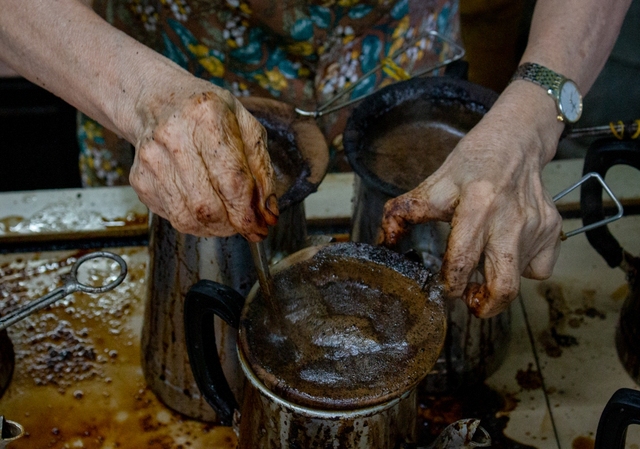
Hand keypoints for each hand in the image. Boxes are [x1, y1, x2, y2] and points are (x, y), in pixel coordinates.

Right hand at [130, 76, 277, 240]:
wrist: (158, 100)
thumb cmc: (208, 114)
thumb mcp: (246, 127)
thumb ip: (262, 169)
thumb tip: (268, 213)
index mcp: (207, 117)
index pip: (232, 181)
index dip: (249, 213)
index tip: (261, 227)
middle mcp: (173, 137)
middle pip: (207, 206)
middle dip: (233, 225)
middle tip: (247, 226)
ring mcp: (151, 160)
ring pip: (188, 218)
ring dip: (216, 229)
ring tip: (229, 220)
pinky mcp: (140, 180)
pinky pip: (172, 217)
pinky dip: (196, 223)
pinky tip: (206, 210)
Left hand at [379, 83, 563, 317]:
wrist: (516, 141)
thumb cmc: (473, 163)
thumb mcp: (434, 184)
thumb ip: (402, 214)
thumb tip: (383, 244)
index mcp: (476, 206)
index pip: (462, 262)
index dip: (449, 284)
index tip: (442, 286)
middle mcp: (511, 220)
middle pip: (503, 287)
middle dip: (482, 306)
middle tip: (467, 297)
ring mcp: (536, 227)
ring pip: (518, 279)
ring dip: (496, 281)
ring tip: (482, 263)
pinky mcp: (553, 230)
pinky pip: (538, 269)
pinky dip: (522, 268)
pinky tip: (508, 249)